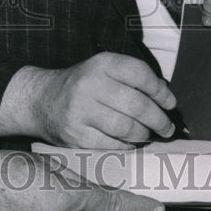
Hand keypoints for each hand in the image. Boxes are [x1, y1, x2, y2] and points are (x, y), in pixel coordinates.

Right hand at [0, 53, 176, 149]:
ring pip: (127, 128)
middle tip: (167, 128)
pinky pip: (112, 145)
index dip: (161, 91)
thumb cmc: (80, 86)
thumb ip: (131, 80)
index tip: (170, 103)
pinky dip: (126, 146)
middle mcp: (90, 84)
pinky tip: (128, 143)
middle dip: (159, 120)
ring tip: (147, 135)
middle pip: (137, 105)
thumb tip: (167, 101)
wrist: (40, 100)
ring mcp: (81, 111)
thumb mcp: (101, 70)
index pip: (140, 74)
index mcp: (101, 64)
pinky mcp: (76, 134)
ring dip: (143, 135)